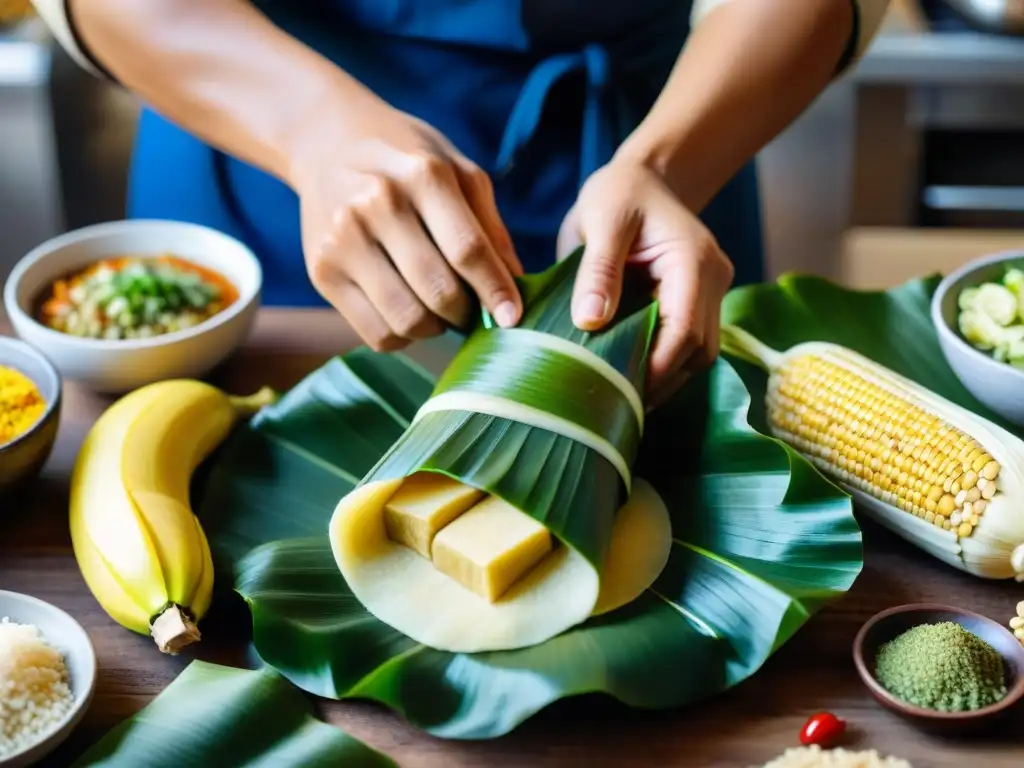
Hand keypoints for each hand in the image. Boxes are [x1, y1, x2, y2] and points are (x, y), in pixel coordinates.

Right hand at [289, 94, 522, 351]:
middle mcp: (378, 204)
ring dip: (436, 328)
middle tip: (472, 310)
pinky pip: (376, 333)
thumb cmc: (406, 161)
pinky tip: (409, 312)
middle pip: (438, 290)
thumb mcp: (457, 172)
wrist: (326, 142)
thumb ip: (490, 228)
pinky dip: (404, 336)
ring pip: (407, 320)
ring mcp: (343, 240)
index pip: (467, 249)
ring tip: (441, 311)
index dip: (495, 290)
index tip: (512, 317)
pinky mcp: (321, 271)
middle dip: (467, 312)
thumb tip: (516, 288)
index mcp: (423, 174)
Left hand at [558, 159, 734, 407]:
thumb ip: (598, 270)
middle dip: (661, 380)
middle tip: (616, 401)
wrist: (644, 178)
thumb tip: (590, 322)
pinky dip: (663, 361)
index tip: (623, 390)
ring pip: (699, 353)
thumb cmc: (621, 193)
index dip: (658, 366)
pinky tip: (631, 371)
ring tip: (622, 392)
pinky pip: (688, 342)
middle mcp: (712, 280)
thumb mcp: (601, 221)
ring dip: (664, 375)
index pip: (685, 329)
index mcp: (692, 260)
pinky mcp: (698, 301)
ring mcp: (710, 292)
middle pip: (698, 350)